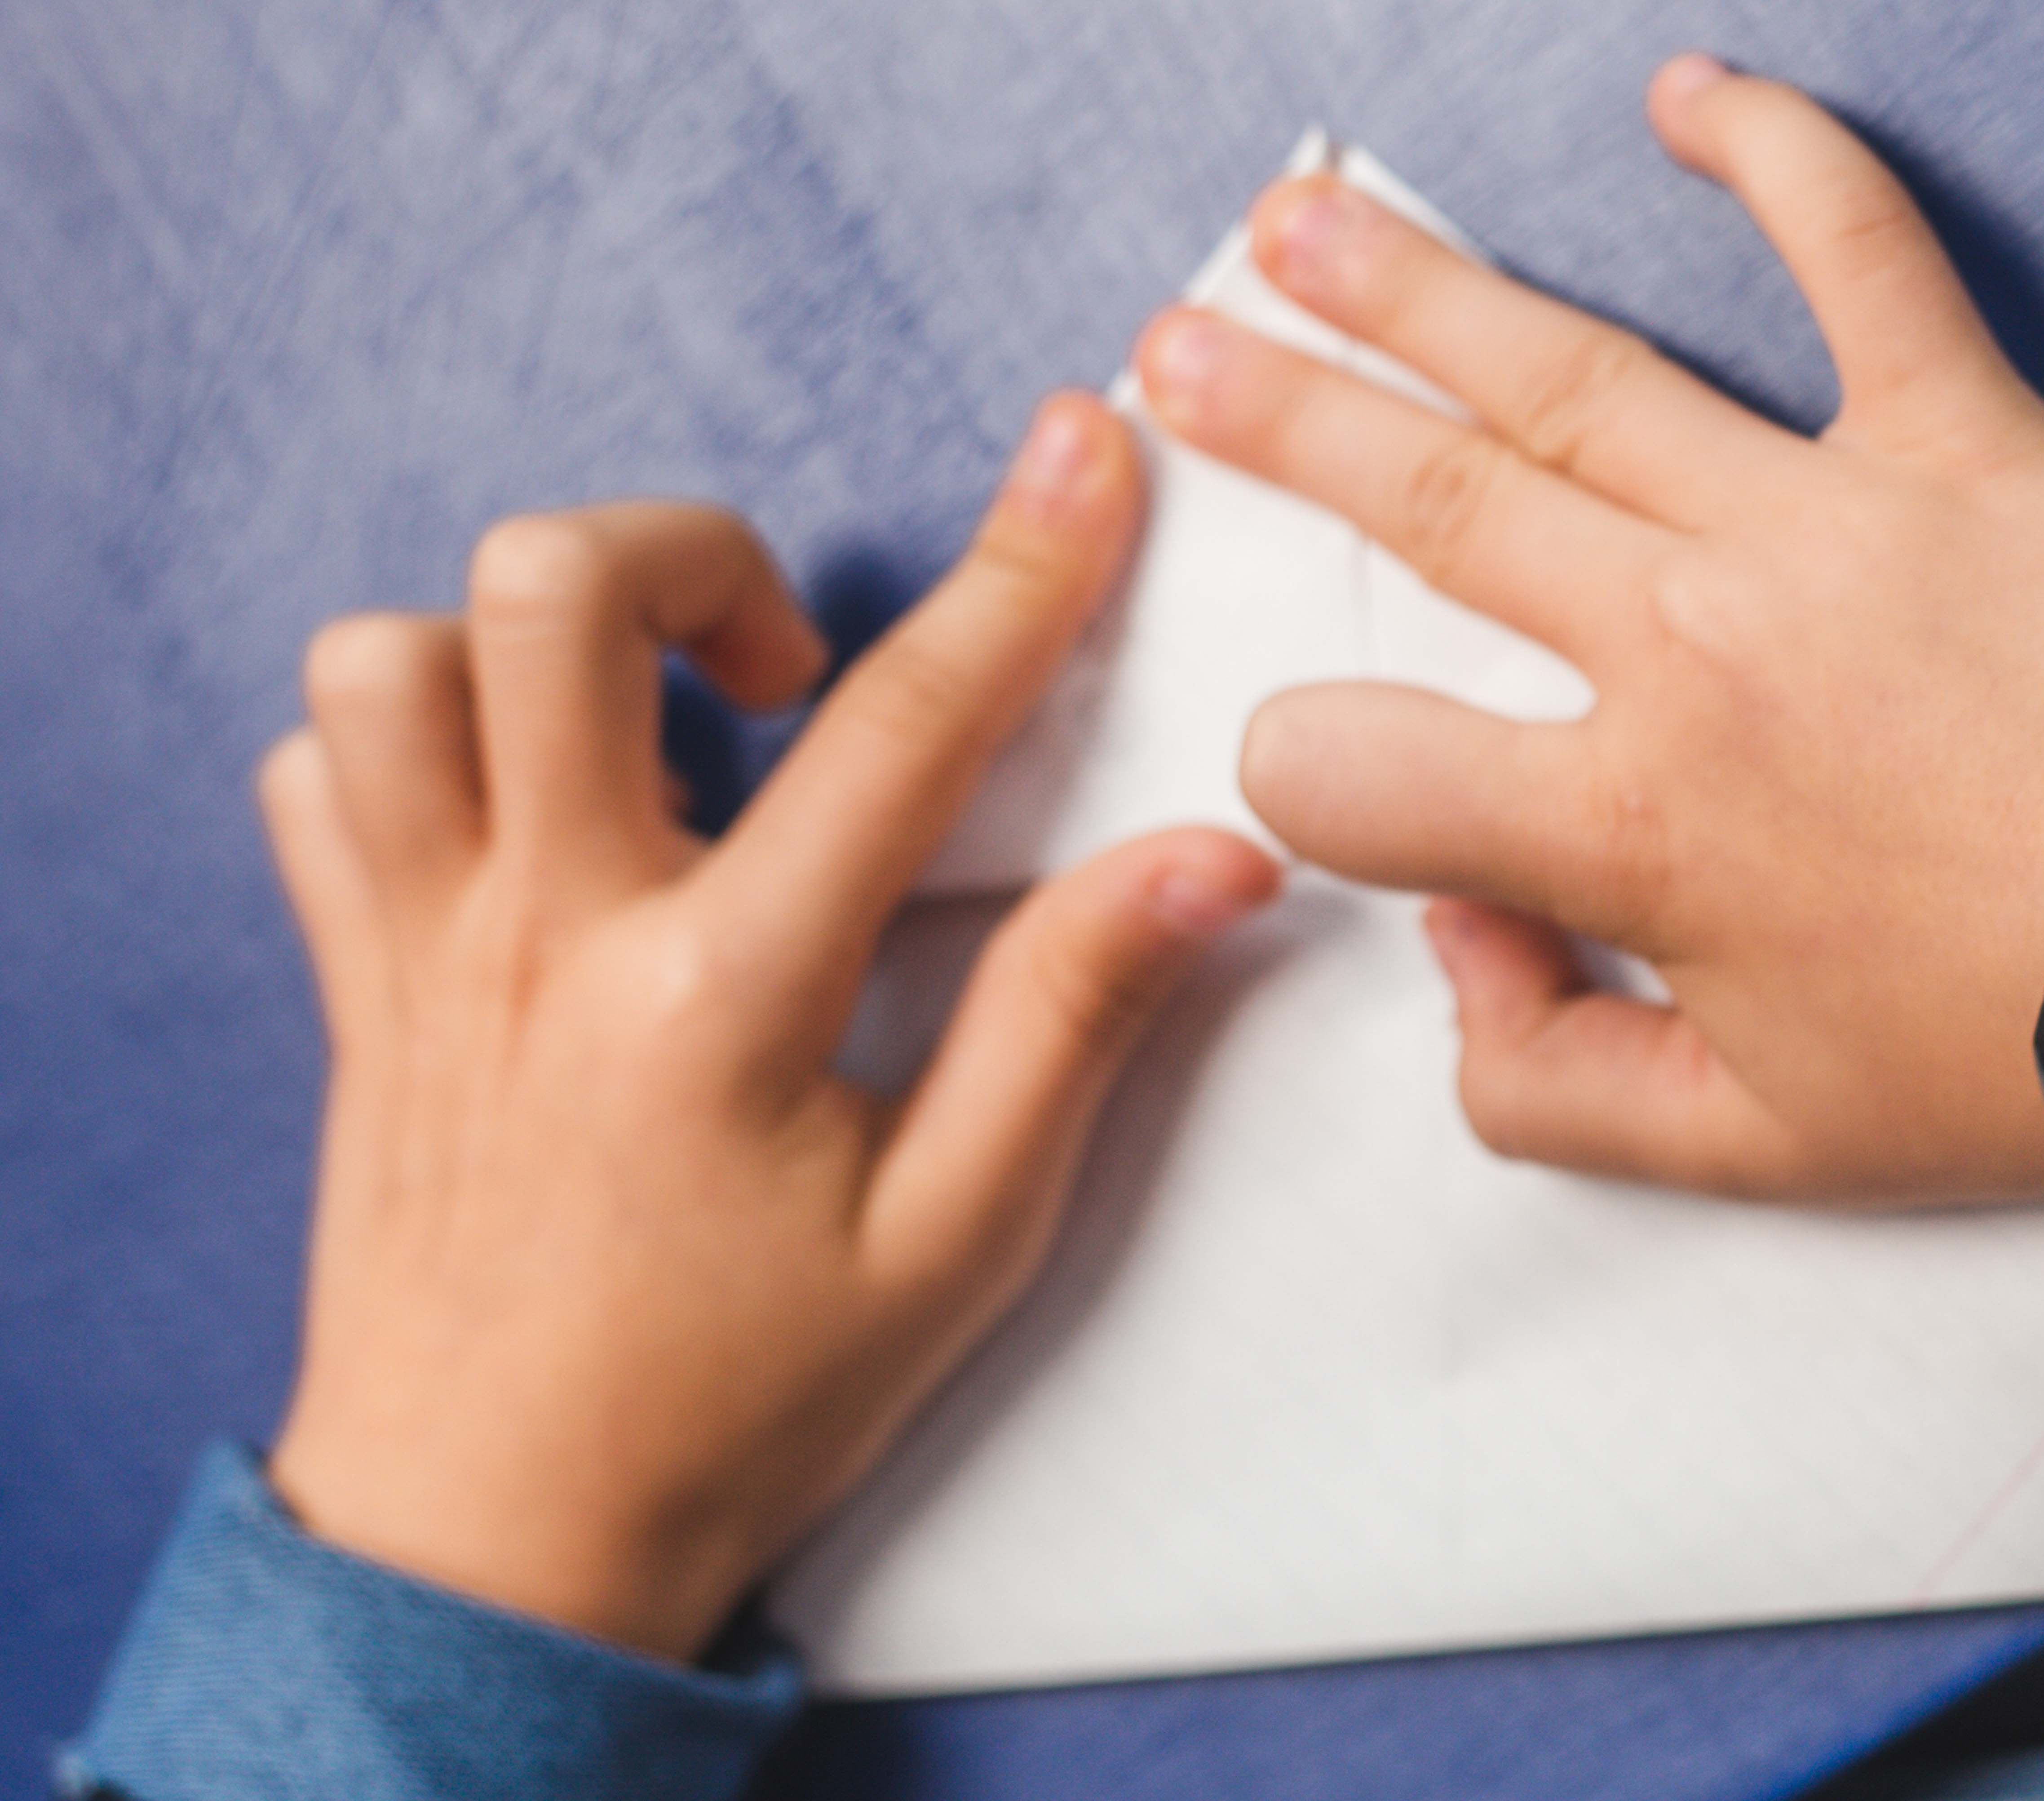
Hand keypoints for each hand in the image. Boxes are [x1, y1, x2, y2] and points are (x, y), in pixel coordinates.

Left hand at [257, 395, 1279, 1658]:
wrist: (492, 1540)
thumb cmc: (738, 1401)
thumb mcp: (957, 1242)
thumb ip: (1073, 1025)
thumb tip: (1208, 859)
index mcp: (722, 1002)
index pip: (900, 729)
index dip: (1019, 567)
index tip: (1080, 453)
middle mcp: (545, 938)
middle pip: (546, 594)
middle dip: (690, 552)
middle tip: (782, 660)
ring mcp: (422, 950)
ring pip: (392, 657)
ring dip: (527, 641)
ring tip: (644, 726)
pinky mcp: (351, 984)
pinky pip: (316, 773)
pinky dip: (411, 738)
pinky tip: (526, 808)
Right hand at [1134, 56, 2043, 1202]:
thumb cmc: (2019, 1057)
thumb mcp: (1754, 1156)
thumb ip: (1551, 1082)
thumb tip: (1458, 955)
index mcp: (1633, 825)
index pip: (1357, 768)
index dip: (1306, 775)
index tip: (1334, 770)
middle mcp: (1694, 646)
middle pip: (1431, 506)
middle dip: (1281, 426)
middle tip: (1174, 355)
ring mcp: (1824, 521)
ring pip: (1571, 377)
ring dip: (1417, 293)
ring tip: (1301, 225)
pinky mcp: (1968, 442)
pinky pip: (1861, 262)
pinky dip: (1778, 160)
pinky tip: (1688, 92)